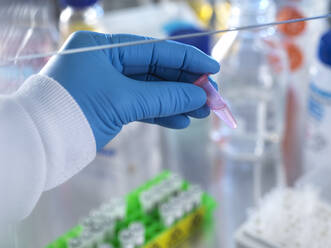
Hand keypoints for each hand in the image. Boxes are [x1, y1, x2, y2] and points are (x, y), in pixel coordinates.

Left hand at [41, 31, 219, 149]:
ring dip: (176, 102)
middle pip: (156, 70)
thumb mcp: (123, 100)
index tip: (213, 68)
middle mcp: (106, 62)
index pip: (155, 50)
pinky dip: (160, 114)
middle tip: (212, 97)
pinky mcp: (109, 106)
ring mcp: (108, 85)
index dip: (187, 59)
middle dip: (185, 85)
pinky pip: (140, 106)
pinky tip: (181, 121)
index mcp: (104, 48)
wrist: (39, 147)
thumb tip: (199, 96)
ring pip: (150, 90)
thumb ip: (164, 97)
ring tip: (202, 112)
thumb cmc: (75, 112)